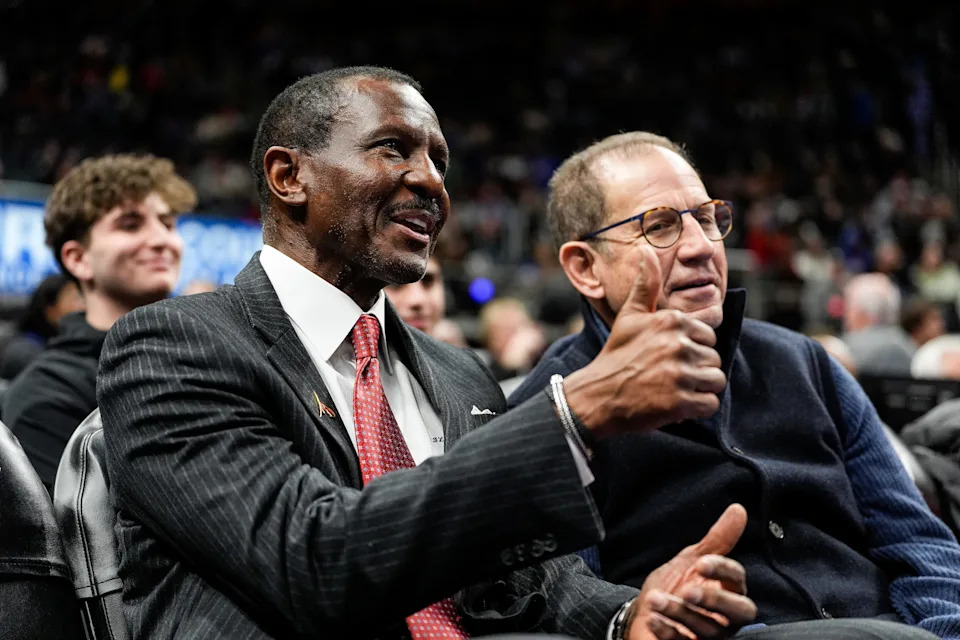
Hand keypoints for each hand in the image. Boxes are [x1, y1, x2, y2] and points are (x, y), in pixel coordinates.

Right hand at [564, 244, 725, 435]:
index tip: (669, 357)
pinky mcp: (680, 402)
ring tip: (674, 390)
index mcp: (671, 320)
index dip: (692, 349)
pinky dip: (697, 408)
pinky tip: (677, 405)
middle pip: (713, 359)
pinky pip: (710, 403)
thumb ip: (645, 284)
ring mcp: (679, 373)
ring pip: (715, 381)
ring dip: (699, 390)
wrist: (596, 396)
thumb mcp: (630, 316)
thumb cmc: (616, 356)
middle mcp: (677, 344)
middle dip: (696, 371)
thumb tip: (647, 249)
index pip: (708, 336)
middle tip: (668, 376)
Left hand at [627, 504, 756, 639]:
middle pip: (738, 612)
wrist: (646, 610)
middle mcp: (725, 615)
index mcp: (729, 590)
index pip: (738, 580)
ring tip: (656, 599)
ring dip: (680, 612)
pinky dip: (668, 631)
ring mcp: (710, 634)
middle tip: (687, 589)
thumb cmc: (675, 584)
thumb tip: (738, 509)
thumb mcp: (693, 558)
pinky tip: (654, 618)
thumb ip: (717, 539)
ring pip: (707, 628)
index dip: (723, 570)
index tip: (702, 561)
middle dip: (714, 599)